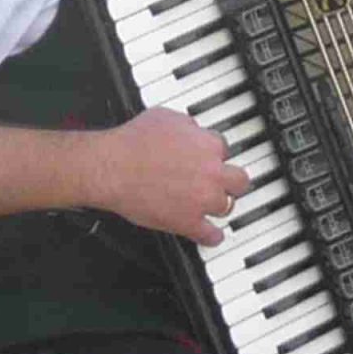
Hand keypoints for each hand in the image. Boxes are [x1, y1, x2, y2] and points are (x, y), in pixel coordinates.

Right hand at [83, 108, 253, 245]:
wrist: (112, 168)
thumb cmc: (132, 142)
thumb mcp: (167, 117)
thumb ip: (188, 126)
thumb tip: (194, 130)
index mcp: (209, 146)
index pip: (225, 150)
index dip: (215, 155)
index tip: (210, 160)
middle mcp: (212, 173)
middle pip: (240, 180)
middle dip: (232, 181)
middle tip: (225, 184)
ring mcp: (202, 200)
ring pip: (227, 207)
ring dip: (219, 205)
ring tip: (211, 206)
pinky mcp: (188, 222)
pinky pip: (212, 235)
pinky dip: (213, 237)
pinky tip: (211, 235)